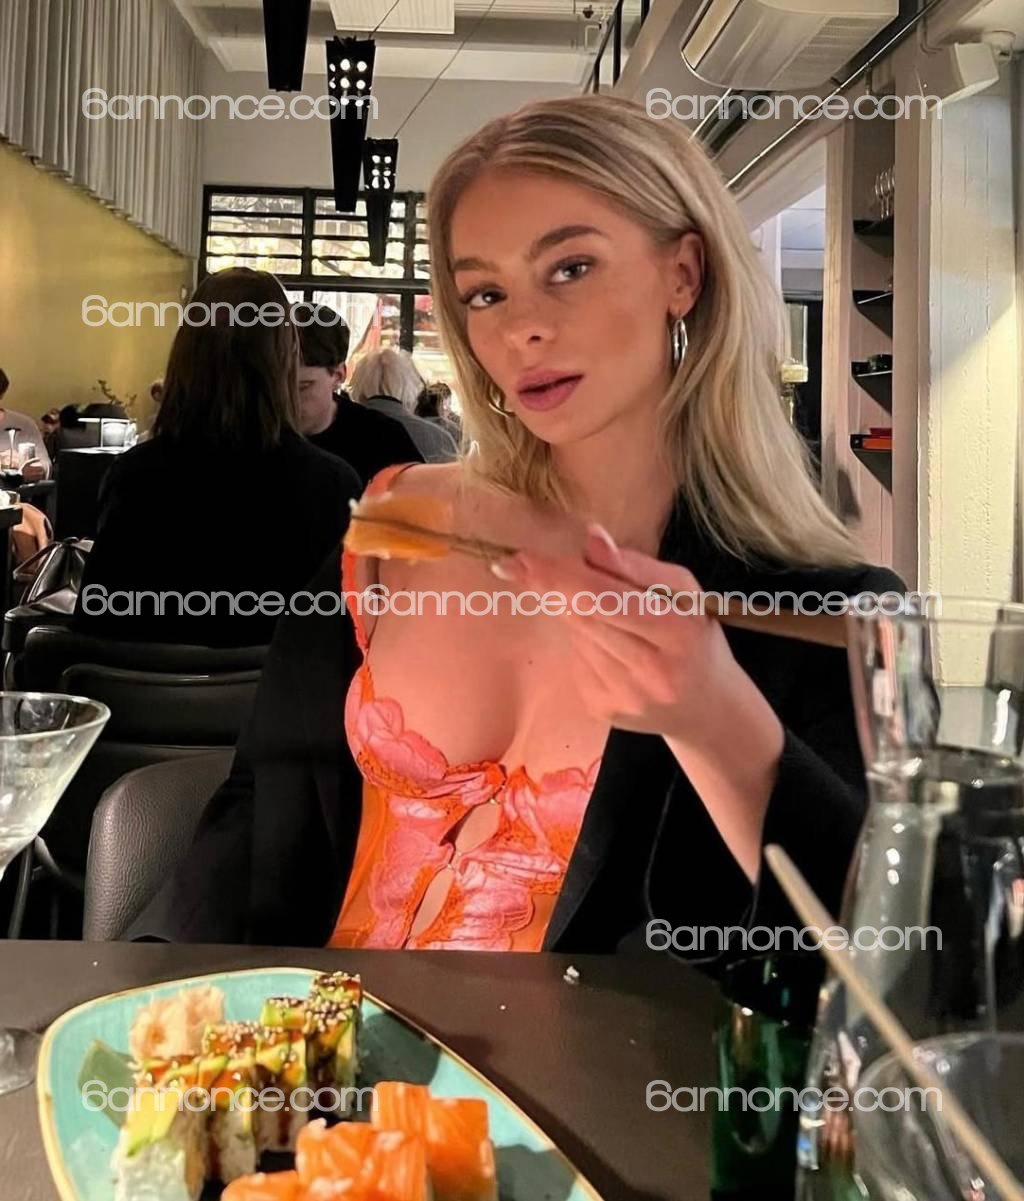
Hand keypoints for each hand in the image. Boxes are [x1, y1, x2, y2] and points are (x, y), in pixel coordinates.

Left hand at [495, 523, 742, 744]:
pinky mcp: (602, 710)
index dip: (558, 577)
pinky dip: (583, 642)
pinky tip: (608, 646)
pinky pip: (576, 659)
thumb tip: (592, 540)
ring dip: (575, 613)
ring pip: (575, 635)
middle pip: (581, 615)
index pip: (603, 598)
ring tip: (607, 616)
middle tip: (520, 563)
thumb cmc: (694, 636)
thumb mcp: (682, 591)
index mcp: (677, 631)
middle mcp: (650, 671)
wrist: (708, 708)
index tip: (521, 559)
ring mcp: (623, 696)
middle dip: (549, 586)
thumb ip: (635, 566)